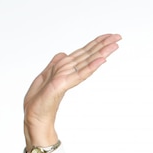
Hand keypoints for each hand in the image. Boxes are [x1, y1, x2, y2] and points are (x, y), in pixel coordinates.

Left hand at [23, 33, 120, 148]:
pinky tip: (102, 60)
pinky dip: (91, 67)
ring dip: (101, 52)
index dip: (96, 43)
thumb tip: (63, 53)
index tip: (109, 36)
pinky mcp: (62, 84)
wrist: (33, 116)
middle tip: (119, 37)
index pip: (83, 53)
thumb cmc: (38, 101)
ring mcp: (66, 78)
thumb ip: (54, 64)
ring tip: (115, 44)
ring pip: (87, 62)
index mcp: (63, 68)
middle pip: (88, 55)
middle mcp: (67, 71)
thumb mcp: (44, 76)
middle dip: (103, 45)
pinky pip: (79, 74)